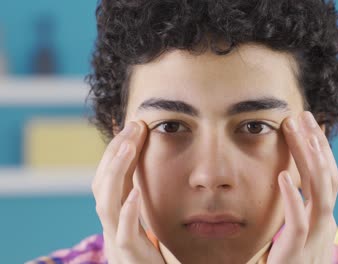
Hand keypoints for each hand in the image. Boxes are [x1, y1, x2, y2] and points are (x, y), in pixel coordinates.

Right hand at [92, 121, 164, 263]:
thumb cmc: (150, 254)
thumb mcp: (145, 220)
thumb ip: (140, 197)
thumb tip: (143, 167)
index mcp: (115, 215)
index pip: (109, 177)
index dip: (117, 150)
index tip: (133, 125)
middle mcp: (110, 225)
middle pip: (101, 184)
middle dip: (115, 152)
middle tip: (134, 126)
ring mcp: (117, 241)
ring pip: (105, 205)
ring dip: (116, 173)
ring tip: (130, 147)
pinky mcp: (129, 256)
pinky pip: (124, 234)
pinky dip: (127, 211)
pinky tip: (136, 192)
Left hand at [267, 111, 337, 263]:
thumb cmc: (290, 260)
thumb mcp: (298, 230)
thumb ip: (299, 207)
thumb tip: (294, 179)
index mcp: (323, 217)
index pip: (328, 175)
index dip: (321, 148)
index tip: (309, 122)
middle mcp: (324, 223)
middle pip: (327, 176)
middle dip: (316, 145)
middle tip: (303, 115)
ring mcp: (314, 237)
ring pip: (320, 194)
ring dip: (312, 162)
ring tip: (301, 135)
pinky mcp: (298, 251)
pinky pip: (297, 222)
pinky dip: (293, 198)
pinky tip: (283, 176)